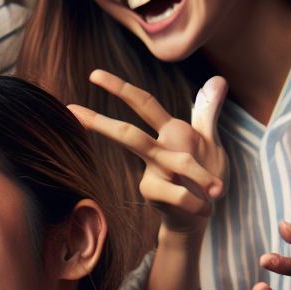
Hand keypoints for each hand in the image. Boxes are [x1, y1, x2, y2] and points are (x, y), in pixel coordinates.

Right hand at [69, 71, 227, 235]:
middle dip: (101, 122)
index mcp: (170, 132)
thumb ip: (207, 111)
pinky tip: (208, 210)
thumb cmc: (202, 175)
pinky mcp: (154, 196)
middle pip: (127, 133)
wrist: (199, 214)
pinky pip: (180, 195)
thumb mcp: (208, 140)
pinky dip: (199, 203)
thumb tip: (217, 78)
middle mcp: (157, 150)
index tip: (93, 75)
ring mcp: (152, 173)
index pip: (143, 104)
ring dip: (200, 176)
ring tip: (218, 190)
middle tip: (72, 109)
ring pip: (172, 164)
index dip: (119, 88)